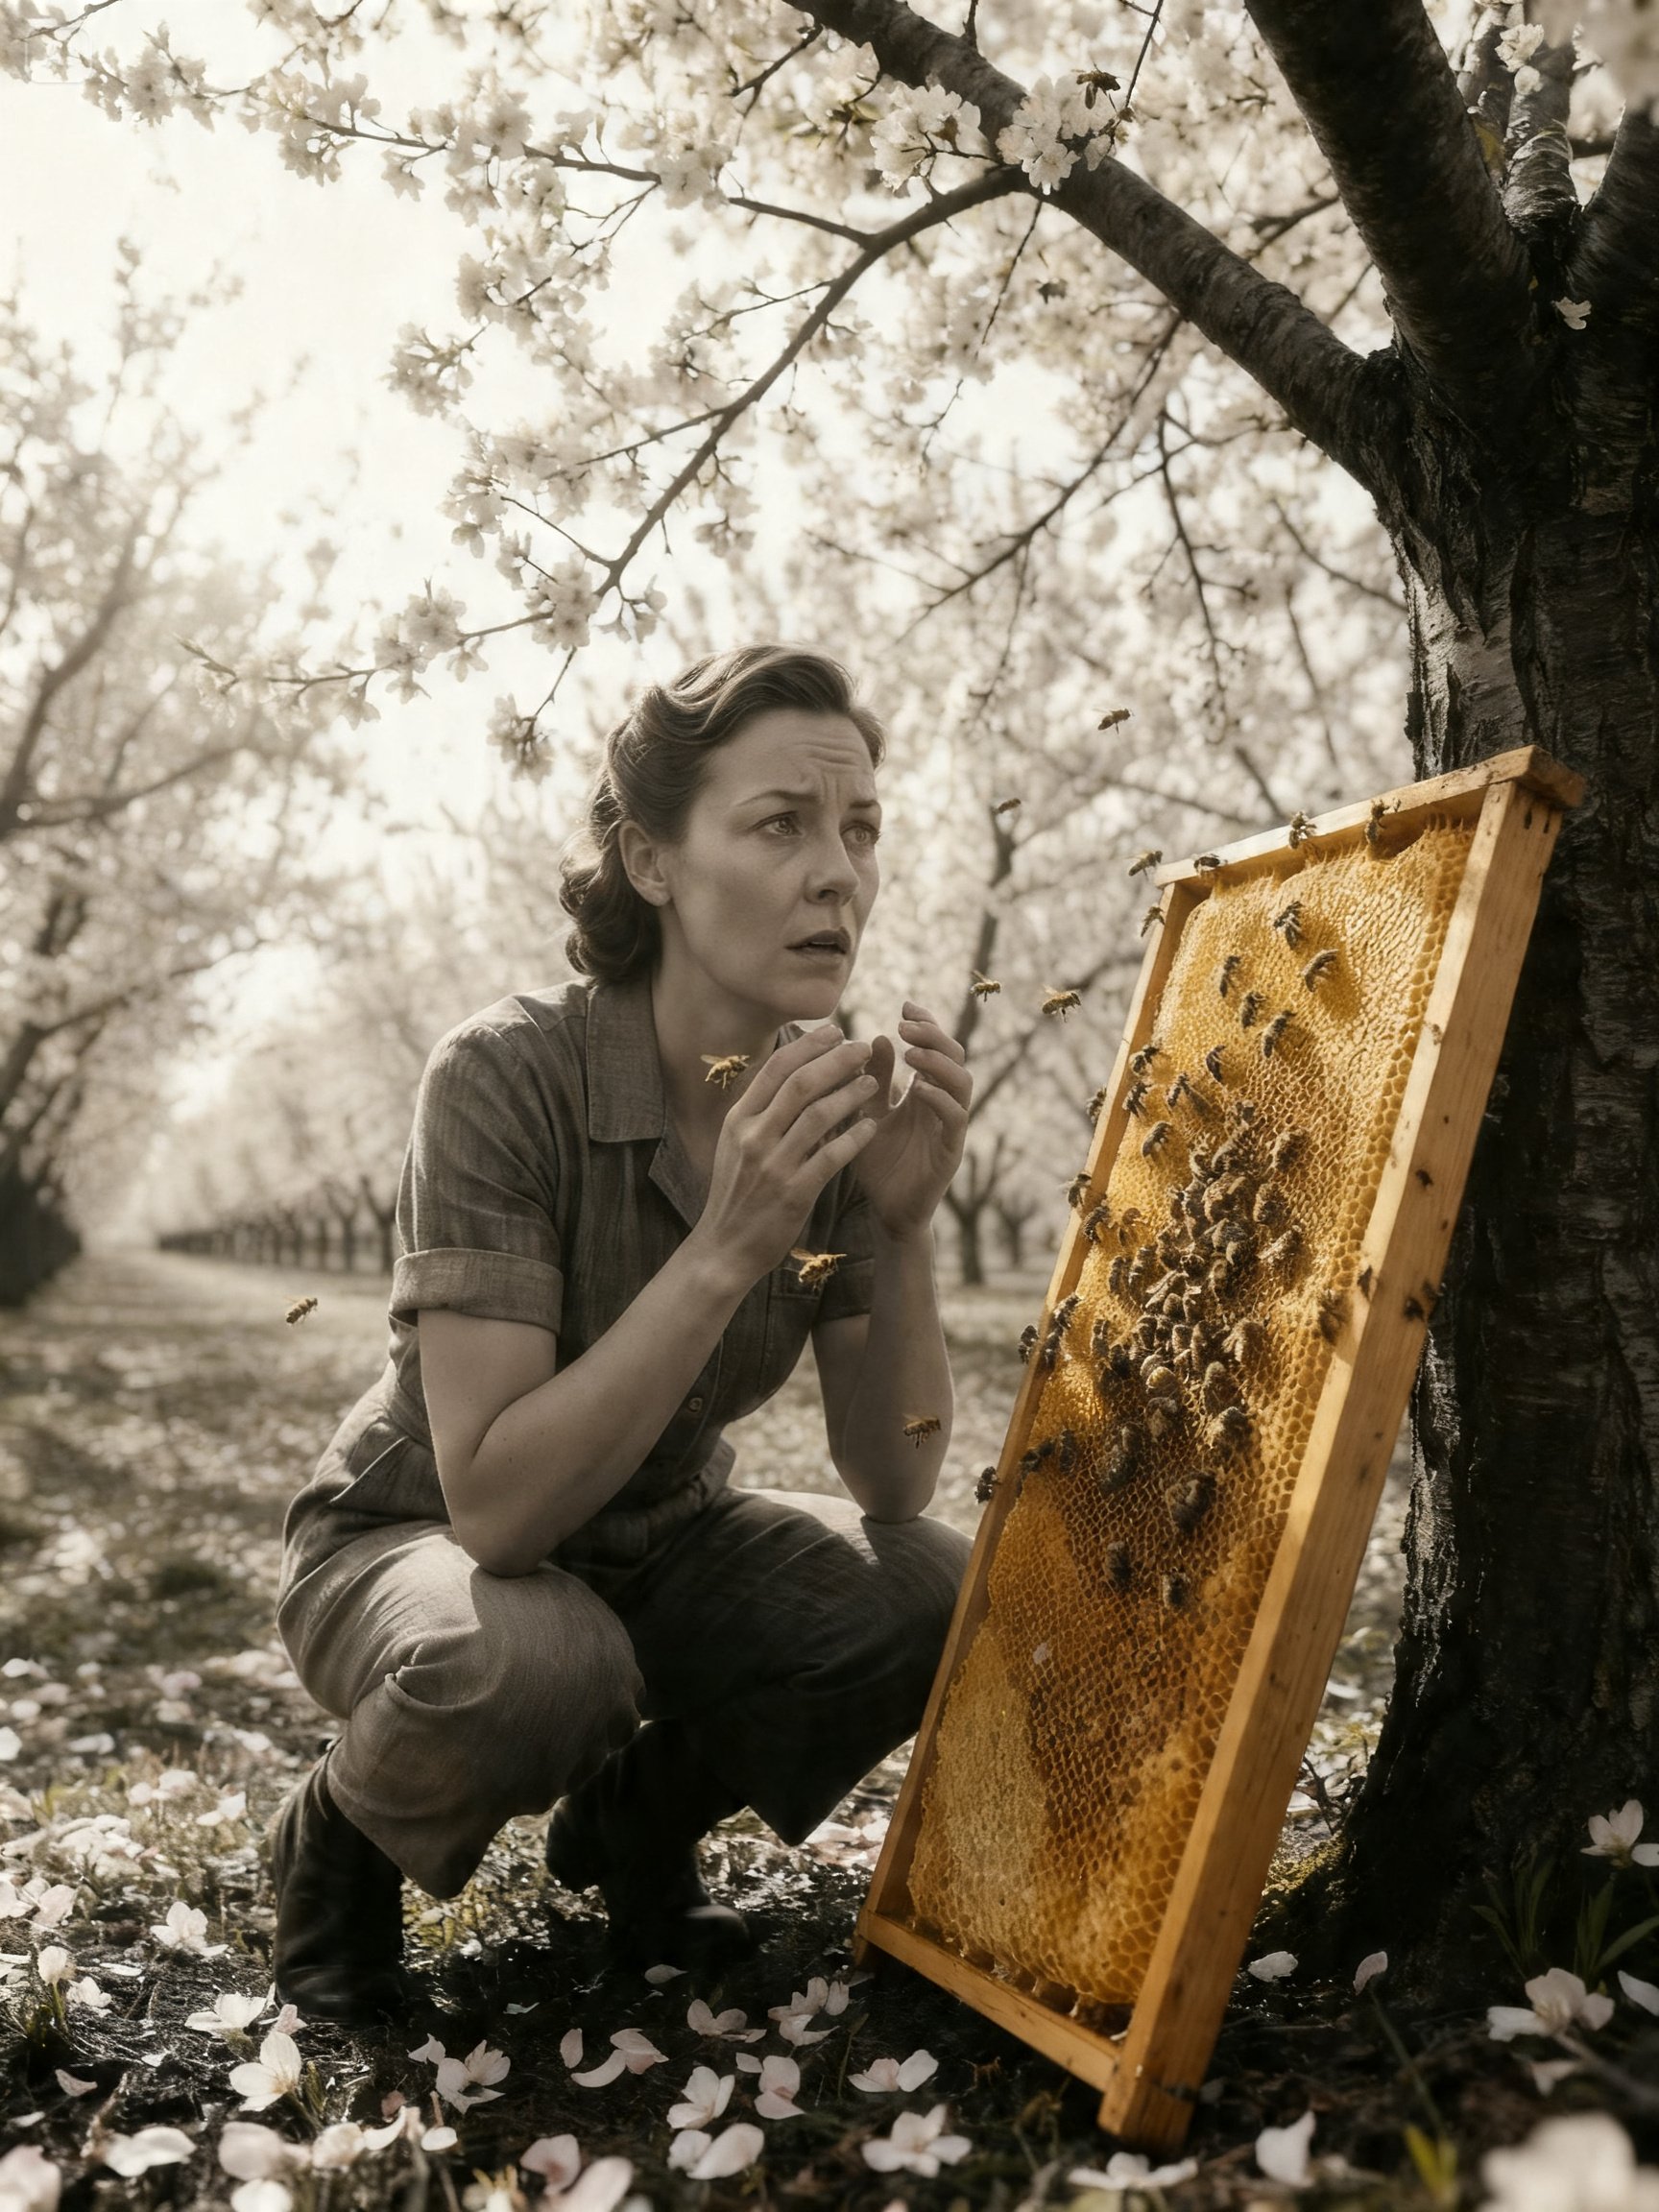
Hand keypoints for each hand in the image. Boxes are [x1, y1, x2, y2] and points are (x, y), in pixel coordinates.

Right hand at [691, 1025, 879, 1288]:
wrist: (724, 1248)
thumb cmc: (737, 1194)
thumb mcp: (736, 1146)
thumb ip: (761, 1113)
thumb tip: (794, 1074)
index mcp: (738, 1120)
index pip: (775, 1068)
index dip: (808, 1045)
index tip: (835, 1030)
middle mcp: (753, 1137)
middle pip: (800, 1084)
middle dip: (836, 1060)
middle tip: (863, 1047)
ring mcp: (772, 1165)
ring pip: (819, 1116)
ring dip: (850, 1094)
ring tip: (873, 1083)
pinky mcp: (793, 1193)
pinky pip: (832, 1157)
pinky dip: (855, 1138)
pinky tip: (873, 1126)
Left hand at [851, 1000, 971, 1240]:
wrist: (887, 1211)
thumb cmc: (877, 1162)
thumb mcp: (868, 1113)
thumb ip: (873, 1080)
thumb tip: (878, 1037)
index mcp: (924, 1091)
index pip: (935, 1048)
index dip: (926, 1024)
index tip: (904, 1005)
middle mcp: (942, 1104)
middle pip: (954, 1056)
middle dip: (933, 1035)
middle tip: (906, 1023)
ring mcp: (950, 1126)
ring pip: (962, 1082)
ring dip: (938, 1063)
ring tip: (910, 1053)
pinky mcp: (951, 1151)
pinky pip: (956, 1118)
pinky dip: (940, 1098)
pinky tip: (917, 1089)